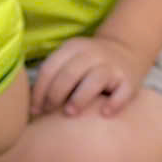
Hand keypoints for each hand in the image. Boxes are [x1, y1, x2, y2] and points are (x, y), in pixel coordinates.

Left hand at [32, 34, 148, 117]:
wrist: (126, 51)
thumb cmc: (89, 64)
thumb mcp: (70, 59)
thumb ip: (54, 75)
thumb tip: (32, 106)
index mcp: (73, 48)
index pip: (51, 68)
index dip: (40, 90)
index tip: (35, 110)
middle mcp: (92, 54)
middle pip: (69, 74)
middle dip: (55, 94)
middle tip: (49, 112)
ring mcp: (112, 66)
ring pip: (94, 80)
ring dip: (80, 98)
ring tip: (70, 113)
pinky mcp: (129, 80)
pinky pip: (122, 92)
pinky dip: (114, 103)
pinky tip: (105, 114)